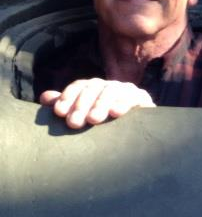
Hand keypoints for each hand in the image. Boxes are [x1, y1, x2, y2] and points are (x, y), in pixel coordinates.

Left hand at [40, 78, 155, 128]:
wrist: (136, 131)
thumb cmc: (104, 124)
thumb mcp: (84, 115)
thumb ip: (66, 105)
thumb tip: (45, 98)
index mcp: (94, 88)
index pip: (79, 86)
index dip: (68, 96)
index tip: (59, 112)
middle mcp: (108, 86)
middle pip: (94, 88)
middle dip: (82, 104)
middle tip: (74, 122)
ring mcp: (125, 90)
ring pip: (111, 91)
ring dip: (101, 104)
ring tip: (93, 119)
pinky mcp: (141, 98)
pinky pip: (132, 97)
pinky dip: (124, 103)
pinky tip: (116, 112)